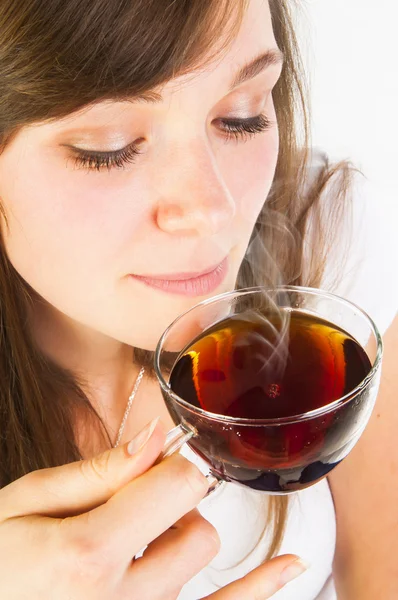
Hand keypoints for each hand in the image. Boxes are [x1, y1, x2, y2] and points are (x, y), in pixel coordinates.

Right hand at [0, 418, 307, 597]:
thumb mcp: (23, 505)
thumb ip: (95, 474)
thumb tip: (154, 439)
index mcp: (88, 554)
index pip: (179, 486)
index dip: (177, 463)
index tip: (168, 455)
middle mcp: (122, 599)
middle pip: (196, 526)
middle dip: (172, 503)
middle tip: (132, 501)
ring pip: (203, 560)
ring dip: (181, 537)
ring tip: (139, 536)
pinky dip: (258, 589)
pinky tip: (290, 564)